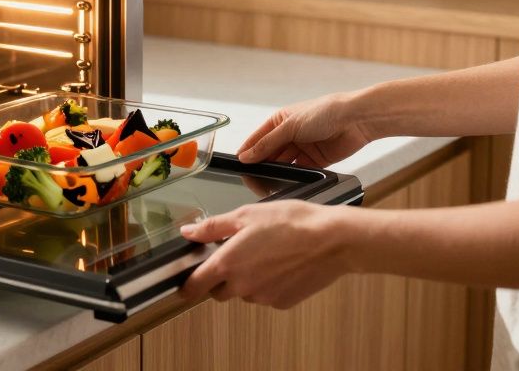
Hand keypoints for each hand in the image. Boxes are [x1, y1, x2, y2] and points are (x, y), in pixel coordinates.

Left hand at [178, 201, 350, 308]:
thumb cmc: (291, 222)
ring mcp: (263, 298)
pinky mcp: (282, 303)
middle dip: (221, 277)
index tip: (187, 281)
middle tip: (236, 253)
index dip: (188, 284)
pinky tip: (281, 264)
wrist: (331, 240)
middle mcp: (242, 286)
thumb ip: (213, 227)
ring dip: (247, 279)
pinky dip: (268, 284)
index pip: (195, 286)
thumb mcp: (246, 214)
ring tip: (266, 254)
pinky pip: (266, 296)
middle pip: (219, 291)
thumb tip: (189, 232)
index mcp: (228, 264)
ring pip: (244, 293)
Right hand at [237, 93, 371, 166]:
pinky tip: (288, 180)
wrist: (355, 120)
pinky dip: (294, 176)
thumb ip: (267, 144)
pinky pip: (300, 171)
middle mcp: (290, 134)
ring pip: (284, 164)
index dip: (248, 150)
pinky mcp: (315, 160)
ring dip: (278, 171)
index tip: (237, 163)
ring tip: (269, 179)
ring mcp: (303, 148)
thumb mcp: (289, 127)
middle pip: (270, 153)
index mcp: (280, 120)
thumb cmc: (324, 112)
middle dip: (262, 163)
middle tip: (253, 176)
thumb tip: (246, 156)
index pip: (258, 138)